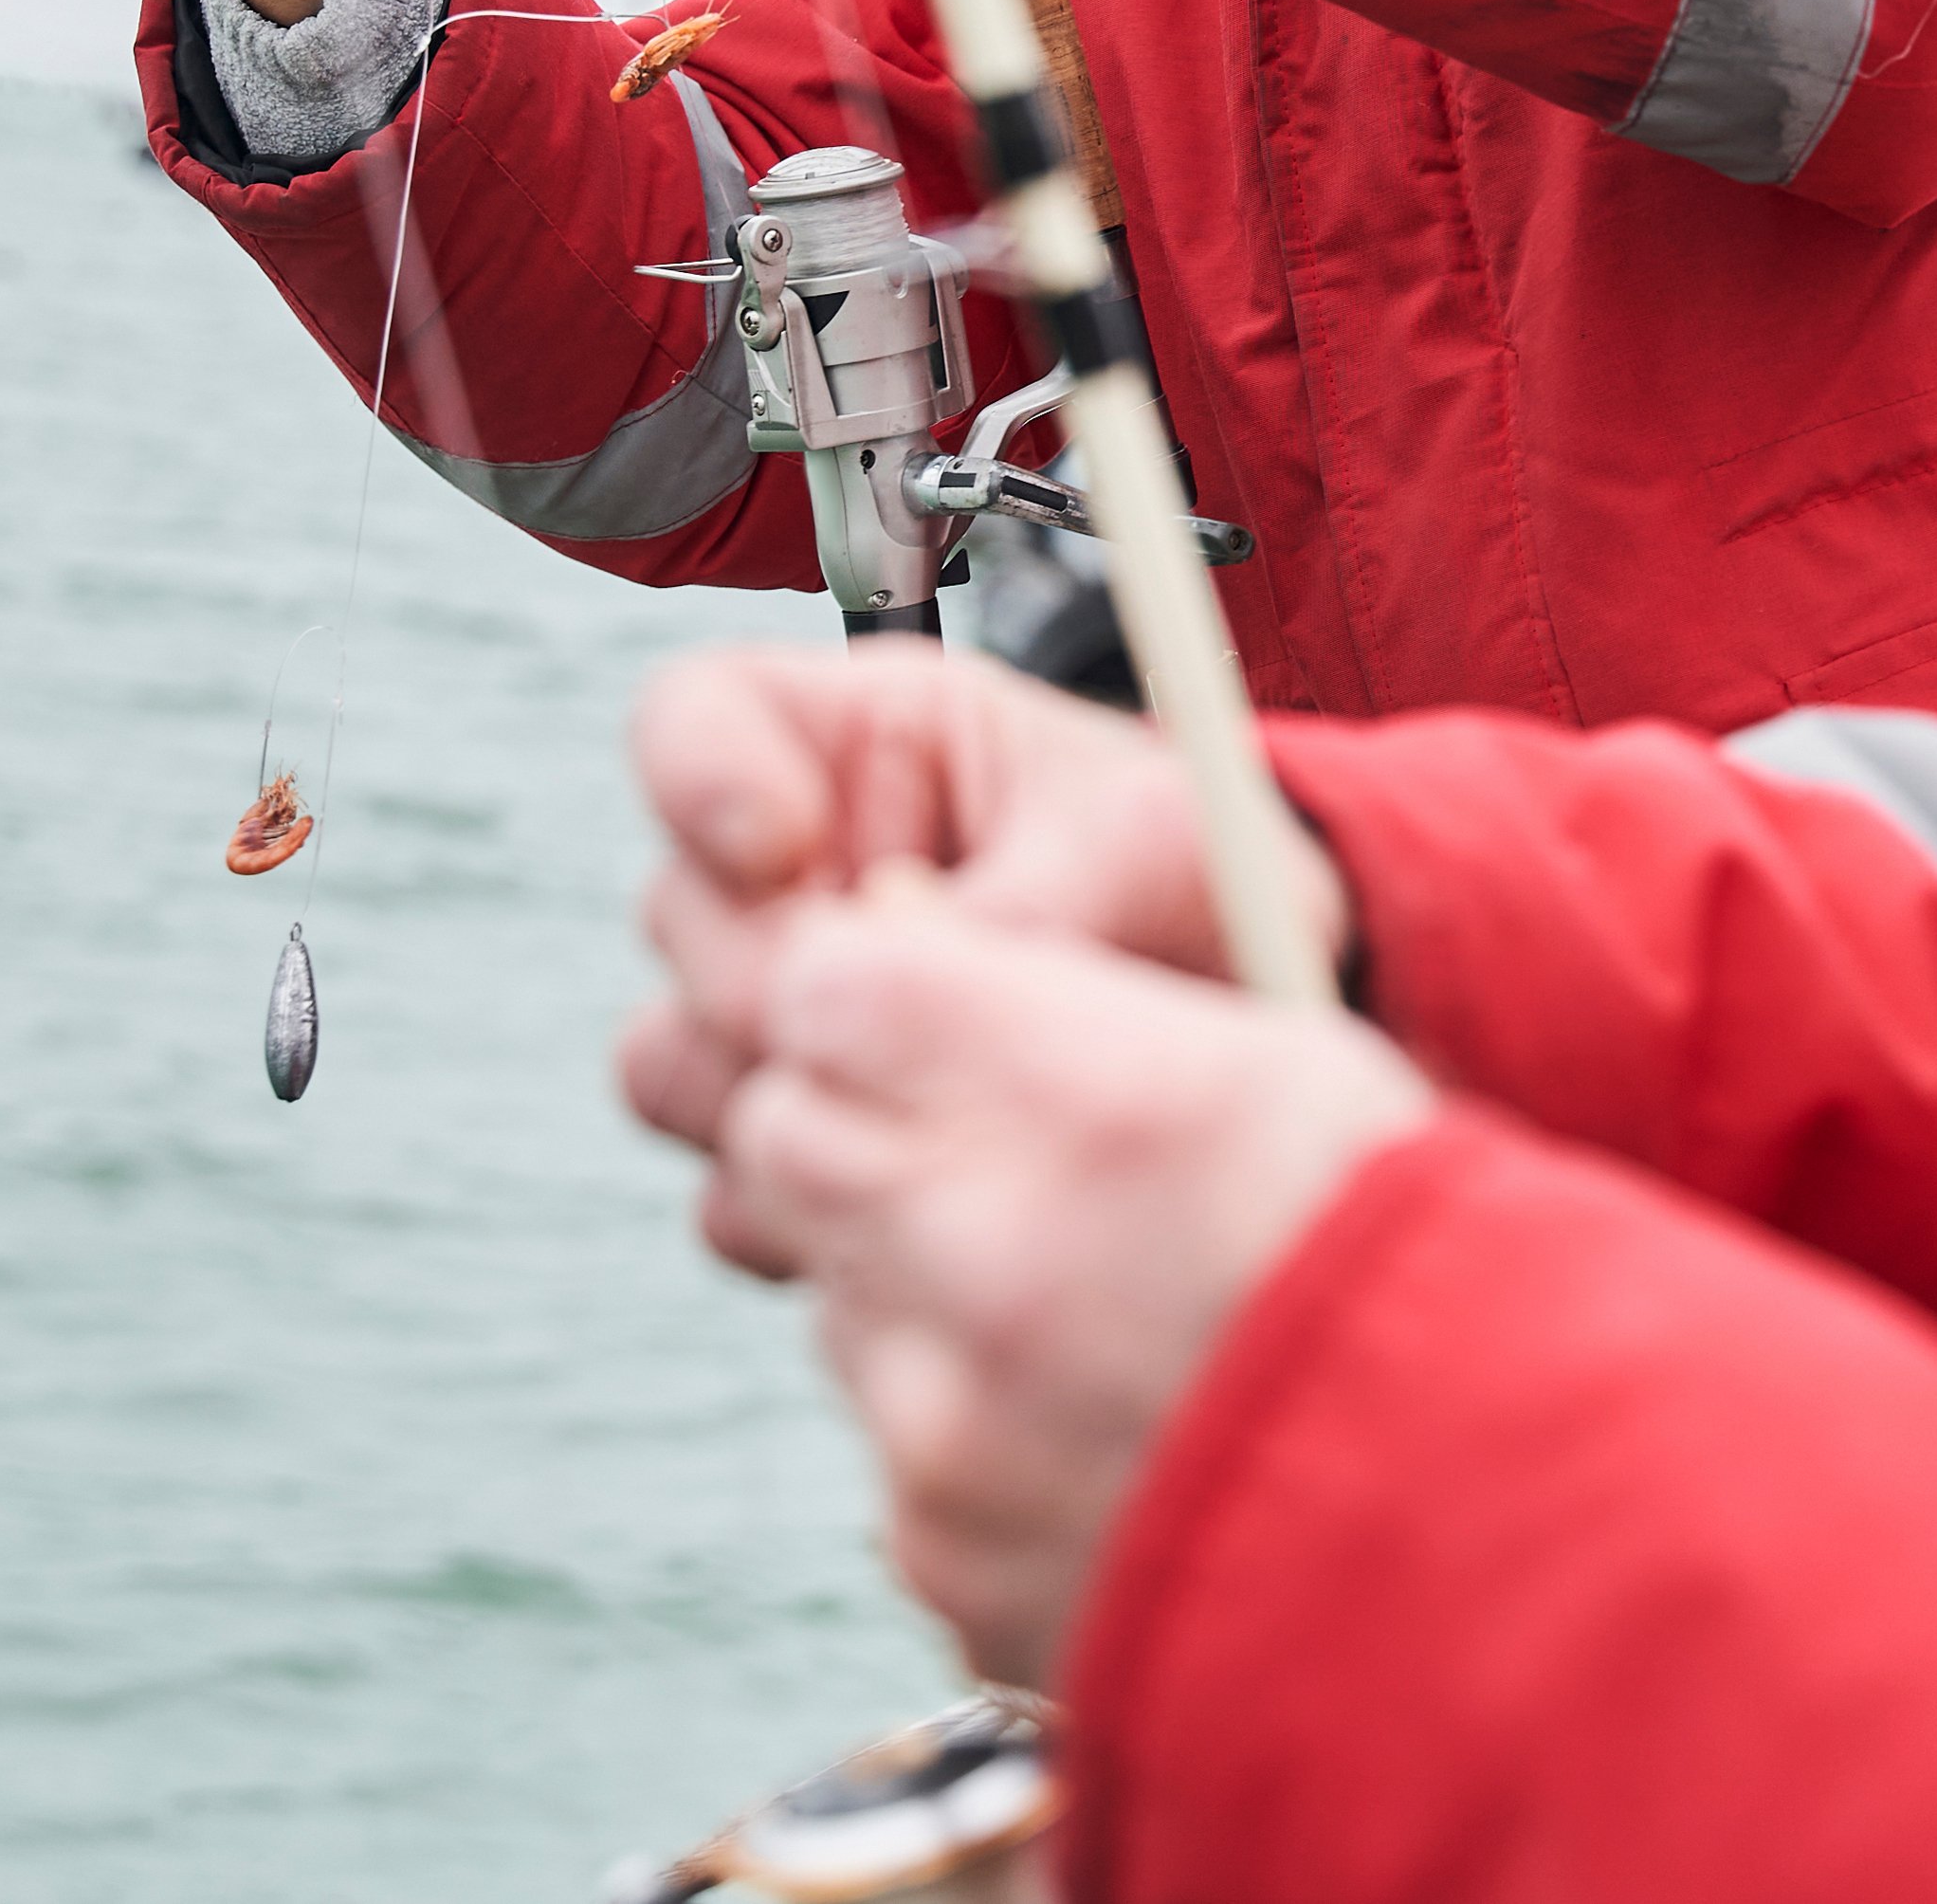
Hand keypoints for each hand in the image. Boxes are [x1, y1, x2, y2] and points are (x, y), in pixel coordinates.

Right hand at [618, 647, 1351, 1270]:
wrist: (1260, 1030)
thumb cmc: (1211, 880)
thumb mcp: (1159, 847)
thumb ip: (1026, 904)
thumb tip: (906, 983)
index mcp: (865, 747)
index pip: (696, 719)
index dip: (700, 777)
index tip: (784, 848)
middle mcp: (797, 876)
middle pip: (677, 913)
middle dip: (775, 981)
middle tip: (903, 1021)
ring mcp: (785, 1015)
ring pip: (676, 1062)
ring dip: (779, 1105)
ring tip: (935, 1117)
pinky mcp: (806, 1140)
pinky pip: (733, 1194)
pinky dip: (808, 1217)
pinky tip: (929, 1207)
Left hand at [717, 873, 1432, 1692]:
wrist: (1495, 1538)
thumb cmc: (1403, 1265)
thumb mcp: (1280, 1063)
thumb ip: (1071, 1011)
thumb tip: (893, 955)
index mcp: (1092, 1102)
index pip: (830, 989)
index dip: (865, 991)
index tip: (909, 1008)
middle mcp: (990, 1260)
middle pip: (787, 1137)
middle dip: (861, 1129)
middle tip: (969, 1152)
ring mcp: (949, 1427)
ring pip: (840, 1294)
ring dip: (918, 1288)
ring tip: (1087, 1320)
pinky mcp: (943, 1553)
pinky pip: (896, 1448)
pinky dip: (969, 1432)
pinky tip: (1099, 1436)